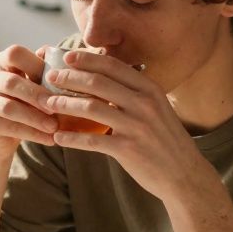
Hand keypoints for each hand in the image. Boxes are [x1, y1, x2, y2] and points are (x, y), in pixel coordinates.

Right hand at [0, 44, 57, 157]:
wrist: (2, 135)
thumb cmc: (24, 102)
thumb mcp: (34, 85)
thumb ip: (45, 73)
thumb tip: (64, 61)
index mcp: (1, 62)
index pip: (15, 54)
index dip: (36, 65)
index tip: (57, 80)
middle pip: (11, 82)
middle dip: (37, 95)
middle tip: (57, 106)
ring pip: (9, 107)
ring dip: (35, 118)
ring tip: (54, 126)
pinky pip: (9, 128)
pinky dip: (33, 134)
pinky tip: (49, 139)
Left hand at [44, 51, 208, 199]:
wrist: (185, 174)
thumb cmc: (165, 140)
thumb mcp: (157, 109)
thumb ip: (134, 94)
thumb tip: (103, 79)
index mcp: (150, 89)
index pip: (113, 66)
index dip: (87, 59)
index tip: (67, 57)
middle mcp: (144, 104)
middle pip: (98, 83)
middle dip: (69, 78)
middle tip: (51, 77)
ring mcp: (136, 126)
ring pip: (91, 108)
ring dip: (65, 104)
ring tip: (48, 104)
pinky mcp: (127, 150)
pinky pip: (92, 140)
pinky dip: (71, 138)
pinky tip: (57, 137)